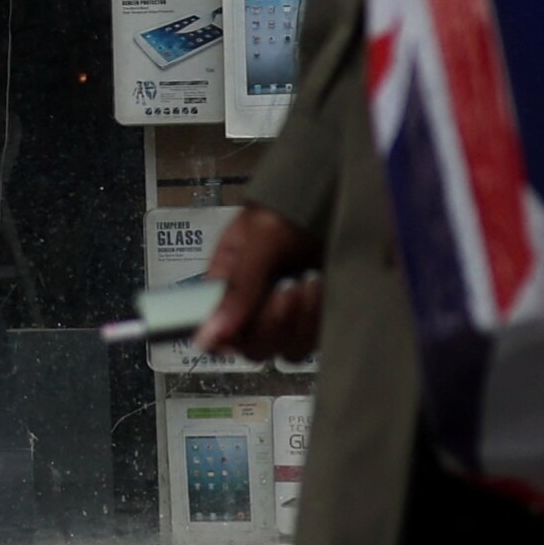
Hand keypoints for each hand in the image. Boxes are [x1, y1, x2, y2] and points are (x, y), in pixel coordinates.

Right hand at [194, 204, 320, 362]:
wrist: (338, 195)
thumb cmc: (288, 208)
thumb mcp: (259, 240)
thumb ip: (237, 289)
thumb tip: (206, 335)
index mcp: (228, 284)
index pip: (215, 329)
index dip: (223, 339)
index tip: (241, 331)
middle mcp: (255, 304)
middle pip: (254, 347)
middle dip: (271, 324)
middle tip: (287, 287)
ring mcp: (289, 314)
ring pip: (287, 349)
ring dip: (299, 322)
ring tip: (309, 281)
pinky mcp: (317, 317)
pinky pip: (316, 340)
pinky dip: (318, 319)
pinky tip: (322, 285)